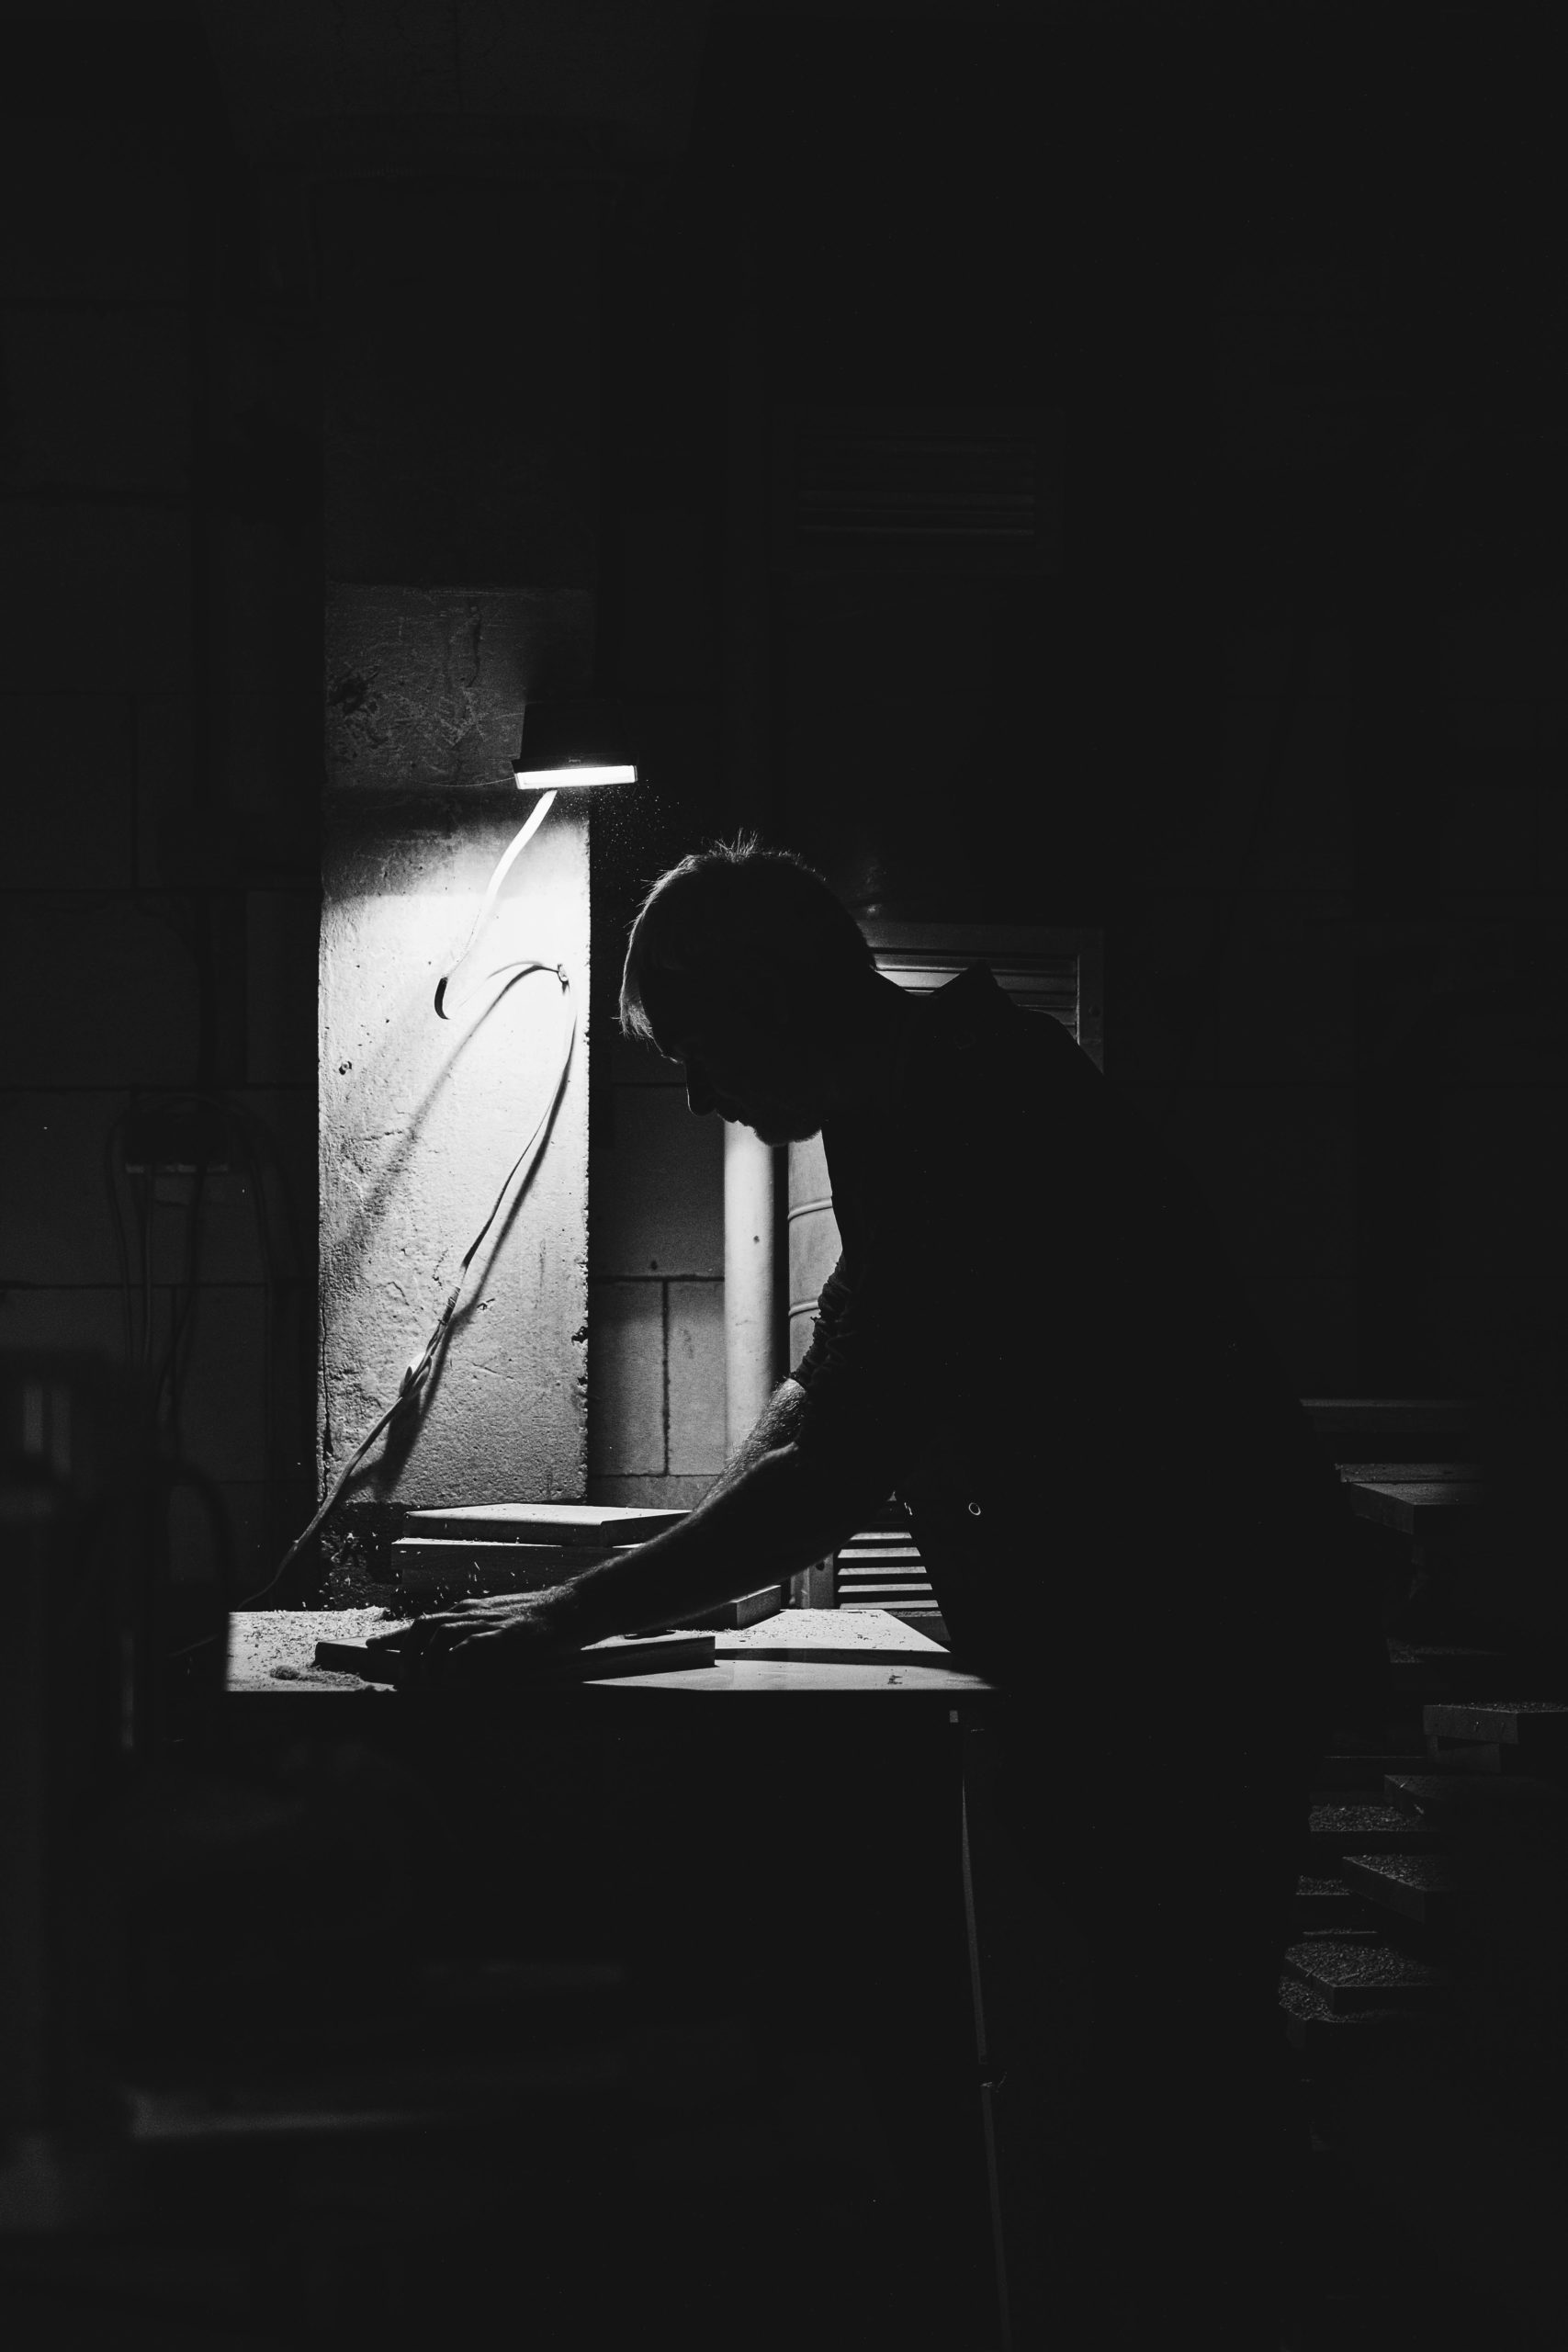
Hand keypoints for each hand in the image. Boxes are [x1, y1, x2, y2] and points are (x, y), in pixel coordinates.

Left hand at [365, 1585, 587, 1689]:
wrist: (567, 1608)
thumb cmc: (533, 1621)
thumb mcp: (496, 1623)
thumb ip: (474, 1637)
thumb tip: (452, 1662)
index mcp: (466, 1610)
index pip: (422, 1621)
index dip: (394, 1635)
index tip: (371, 1646)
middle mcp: (470, 1612)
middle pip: (423, 1626)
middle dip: (407, 1653)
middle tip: (406, 1681)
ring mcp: (486, 1621)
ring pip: (440, 1635)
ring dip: (428, 1662)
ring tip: (428, 1685)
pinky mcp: (503, 1634)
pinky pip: (468, 1646)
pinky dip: (455, 1663)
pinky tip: (453, 1678)